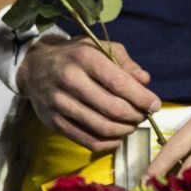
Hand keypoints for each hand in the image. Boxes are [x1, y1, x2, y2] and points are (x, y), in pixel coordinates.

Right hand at [18, 37, 157, 152]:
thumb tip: (145, 81)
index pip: (118, 83)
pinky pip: (86, 140)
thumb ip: (125, 63)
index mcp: (85, 59)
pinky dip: (107, 143)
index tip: (155, 105)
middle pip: (112, 108)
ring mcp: (59, 104)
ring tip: (133, 125)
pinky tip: (117, 136)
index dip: (141, 97)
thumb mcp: (101, 48)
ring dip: (124, 130)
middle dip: (136, 116)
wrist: (35, 67)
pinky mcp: (53, 122)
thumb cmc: (76, 55)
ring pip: (100, 127)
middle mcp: (70, 81)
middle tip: (145, 116)